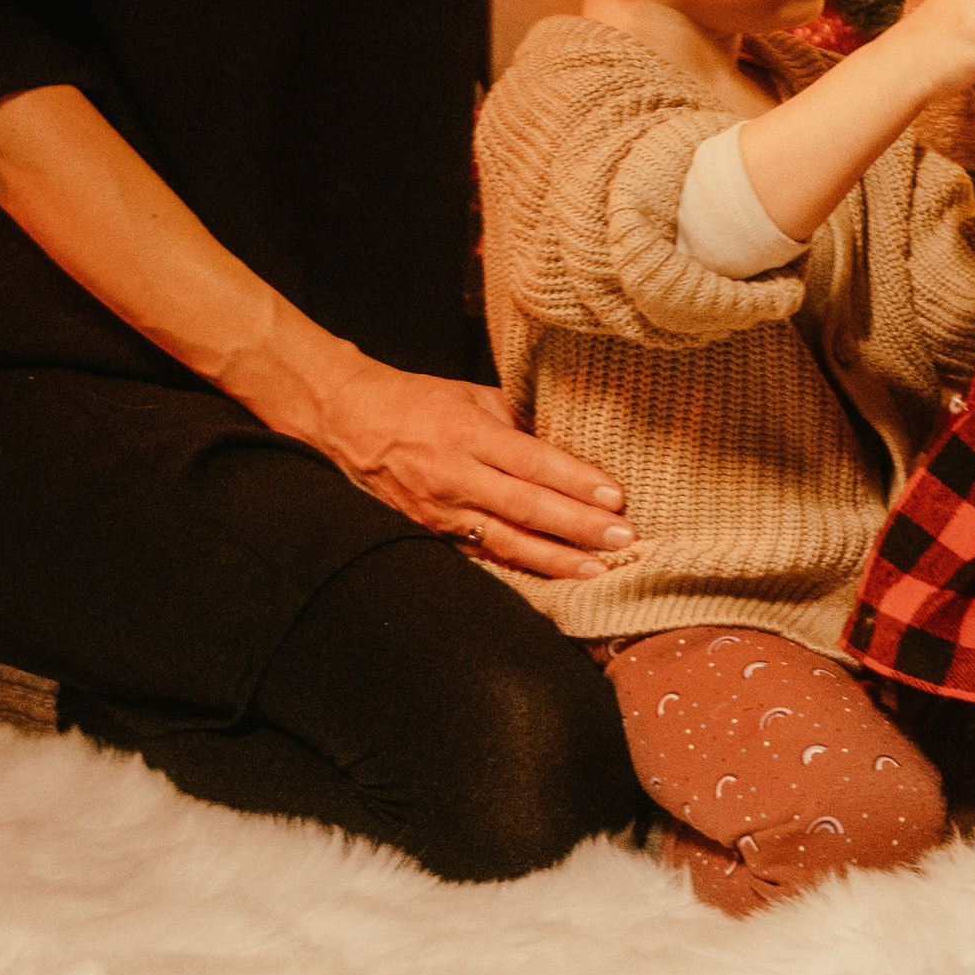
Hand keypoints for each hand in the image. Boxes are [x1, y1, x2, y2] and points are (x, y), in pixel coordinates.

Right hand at [321, 359, 636, 580]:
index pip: (532, 463)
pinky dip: (519, 568)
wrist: (351, 420)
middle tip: (623, 538)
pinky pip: (483, 555)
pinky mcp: (433, 533)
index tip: (615, 496)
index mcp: (469, 434)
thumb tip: (567, 442)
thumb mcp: (472, 395)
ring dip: (556, 559)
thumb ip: (518, 420)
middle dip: (578, 526)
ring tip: (598, 571)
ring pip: (508, 542)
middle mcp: (456, 477)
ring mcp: (443, 512)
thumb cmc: (418, 400)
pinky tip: (551, 578)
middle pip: (527, 508)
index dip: (575, 482)